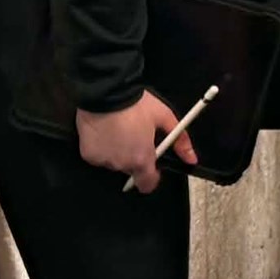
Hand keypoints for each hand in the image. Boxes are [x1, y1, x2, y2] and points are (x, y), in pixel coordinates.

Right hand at [75, 91, 196, 194]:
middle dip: (136, 158)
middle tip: (137, 138)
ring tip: (121, 131)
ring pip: (115, 162)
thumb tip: (192, 158)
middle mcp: (120, 164)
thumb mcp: (165, 118)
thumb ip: (180, 141)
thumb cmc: (137, 106)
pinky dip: (104, 148)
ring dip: (119, 153)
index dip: (151, 177)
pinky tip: (107, 132)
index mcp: (141, 160)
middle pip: (131, 170)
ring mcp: (102, 161)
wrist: (106, 94)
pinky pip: (99, 156)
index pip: (147, 184)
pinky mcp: (87, 155)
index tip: (153, 166)